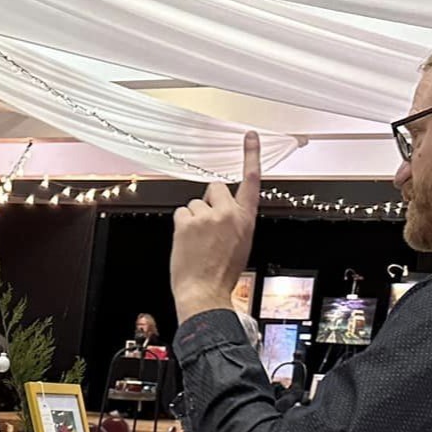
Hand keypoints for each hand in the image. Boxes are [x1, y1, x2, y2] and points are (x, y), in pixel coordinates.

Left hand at [170, 132, 261, 325]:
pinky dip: (181, 225)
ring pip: (195, 203)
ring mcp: (206, 217)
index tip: (249, 137)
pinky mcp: (187, 222)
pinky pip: (180, 213)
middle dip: (209, 201)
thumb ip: (235, 222)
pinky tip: (186, 242)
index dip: (250, 155)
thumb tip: (224, 214)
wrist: (204, 294)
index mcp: (245, 219)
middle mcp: (227, 213)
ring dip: (194, 218)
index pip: (251, 180)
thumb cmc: (222, 276)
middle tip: (206, 225)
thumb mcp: (241, 245)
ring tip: (196, 242)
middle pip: (216, 187)